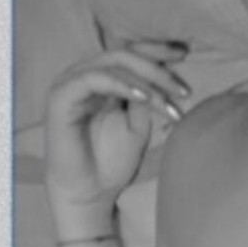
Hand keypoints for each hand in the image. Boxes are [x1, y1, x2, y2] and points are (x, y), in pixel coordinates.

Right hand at [45, 41, 190, 234]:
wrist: (89, 195)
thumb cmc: (112, 164)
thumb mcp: (138, 128)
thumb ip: (147, 100)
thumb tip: (163, 75)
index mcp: (104, 82)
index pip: (130, 55)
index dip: (157, 51)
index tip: (185, 53)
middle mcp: (86, 77)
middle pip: (124, 54)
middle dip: (157, 67)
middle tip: (183, 88)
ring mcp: (72, 83)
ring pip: (112, 64)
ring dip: (146, 78)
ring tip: (169, 97)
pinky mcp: (61, 95)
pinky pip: (94, 79)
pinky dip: (122, 84)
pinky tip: (145, 97)